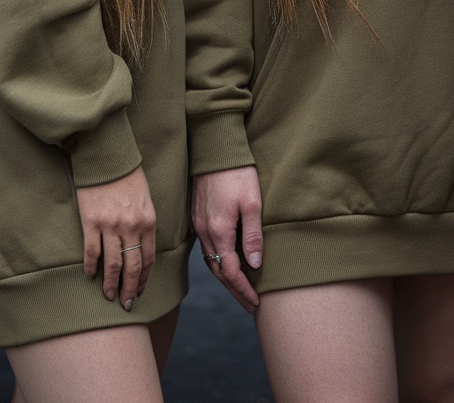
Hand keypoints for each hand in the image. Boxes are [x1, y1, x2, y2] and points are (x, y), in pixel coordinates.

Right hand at [76, 164, 155, 310]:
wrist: (108, 156)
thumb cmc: (128, 176)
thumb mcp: (146, 199)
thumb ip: (145, 223)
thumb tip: (141, 247)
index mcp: (148, 221)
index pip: (148, 258)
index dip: (143, 278)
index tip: (139, 291)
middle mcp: (131, 226)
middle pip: (132, 266)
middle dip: (129, 289)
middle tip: (126, 304)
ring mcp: (110, 226)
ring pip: (112, 264)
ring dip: (110, 284)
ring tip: (108, 296)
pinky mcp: (91, 222)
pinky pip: (91, 252)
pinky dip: (90, 267)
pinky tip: (90, 275)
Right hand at [192, 166, 262, 312]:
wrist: (215, 148)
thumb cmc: (238, 172)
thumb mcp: (252, 202)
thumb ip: (252, 236)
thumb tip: (254, 266)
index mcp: (219, 231)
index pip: (230, 272)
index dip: (243, 290)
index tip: (255, 304)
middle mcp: (205, 232)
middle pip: (218, 271)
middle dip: (234, 290)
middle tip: (250, 305)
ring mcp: (199, 224)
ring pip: (211, 261)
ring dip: (226, 278)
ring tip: (241, 289)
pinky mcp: (198, 216)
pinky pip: (207, 248)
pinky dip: (218, 261)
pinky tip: (227, 263)